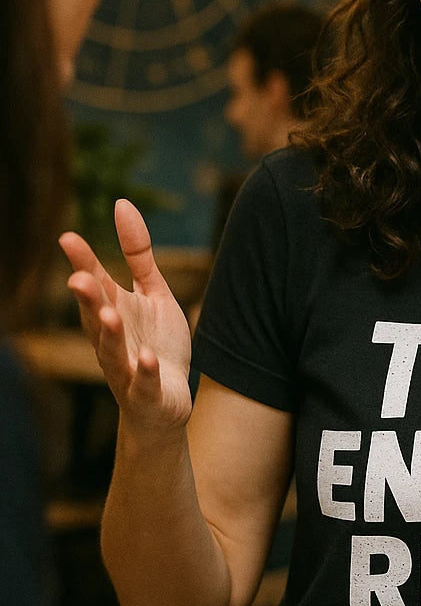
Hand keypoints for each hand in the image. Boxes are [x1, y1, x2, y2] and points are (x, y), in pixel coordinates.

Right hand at [59, 199, 192, 434]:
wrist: (167, 402)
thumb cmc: (155, 344)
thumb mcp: (153, 294)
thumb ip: (138, 254)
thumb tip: (121, 204)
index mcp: (115, 312)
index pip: (96, 285)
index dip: (83, 263)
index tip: (68, 238)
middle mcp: (114, 339)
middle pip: (96, 318)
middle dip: (87, 299)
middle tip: (78, 278)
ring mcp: (126, 368)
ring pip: (111, 352)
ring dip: (109, 334)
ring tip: (109, 314)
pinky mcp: (146, 393)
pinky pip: (142, 383)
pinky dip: (143, 371)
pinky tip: (146, 358)